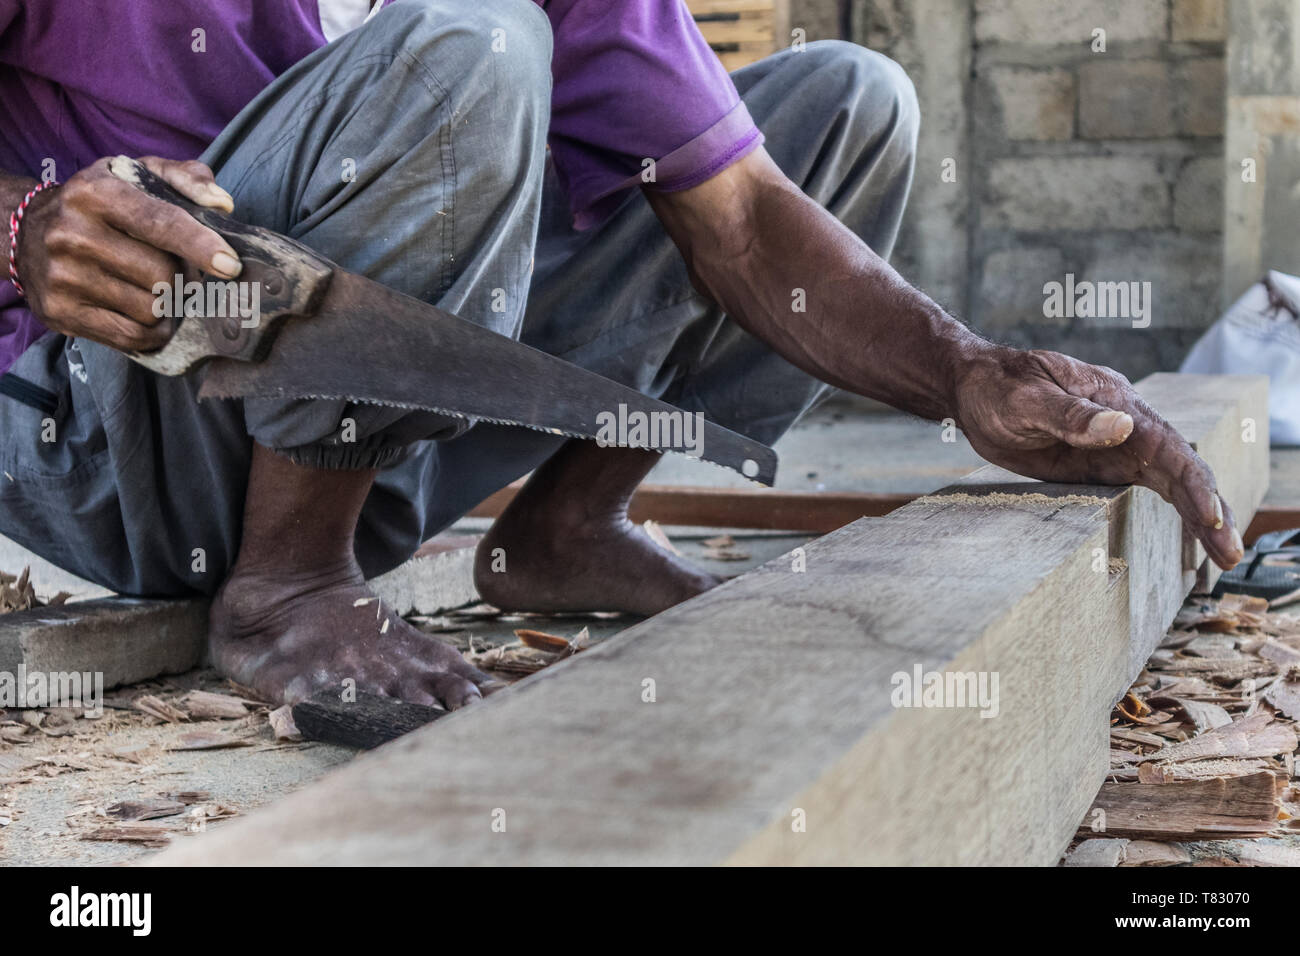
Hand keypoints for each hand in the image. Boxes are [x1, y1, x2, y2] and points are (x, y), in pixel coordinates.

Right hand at [15, 156, 240, 351]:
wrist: (27, 233)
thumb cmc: (99, 204)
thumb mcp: (134, 174)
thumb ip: (183, 178)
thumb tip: (222, 203)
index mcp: (96, 194)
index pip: (161, 223)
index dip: (201, 246)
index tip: (230, 265)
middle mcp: (73, 234)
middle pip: (162, 275)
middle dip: (182, 277)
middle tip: (176, 271)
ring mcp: (64, 277)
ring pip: (151, 309)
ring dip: (166, 304)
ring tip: (154, 287)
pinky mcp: (61, 312)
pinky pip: (132, 337)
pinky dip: (152, 331)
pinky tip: (148, 315)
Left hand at [953, 347, 1243, 569]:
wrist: (974, 387)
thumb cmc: (998, 387)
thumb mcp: (1026, 400)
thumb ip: (1071, 416)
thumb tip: (1121, 427)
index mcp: (1116, 400)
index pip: (1165, 444)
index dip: (1190, 482)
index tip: (1208, 516)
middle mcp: (1126, 424)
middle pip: (1180, 467)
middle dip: (1209, 509)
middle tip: (1230, 554)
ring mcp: (1115, 446)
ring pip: (1169, 481)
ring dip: (1198, 516)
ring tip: (1223, 557)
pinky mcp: (1099, 465)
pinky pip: (1143, 488)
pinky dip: (1171, 511)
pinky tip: (1191, 536)